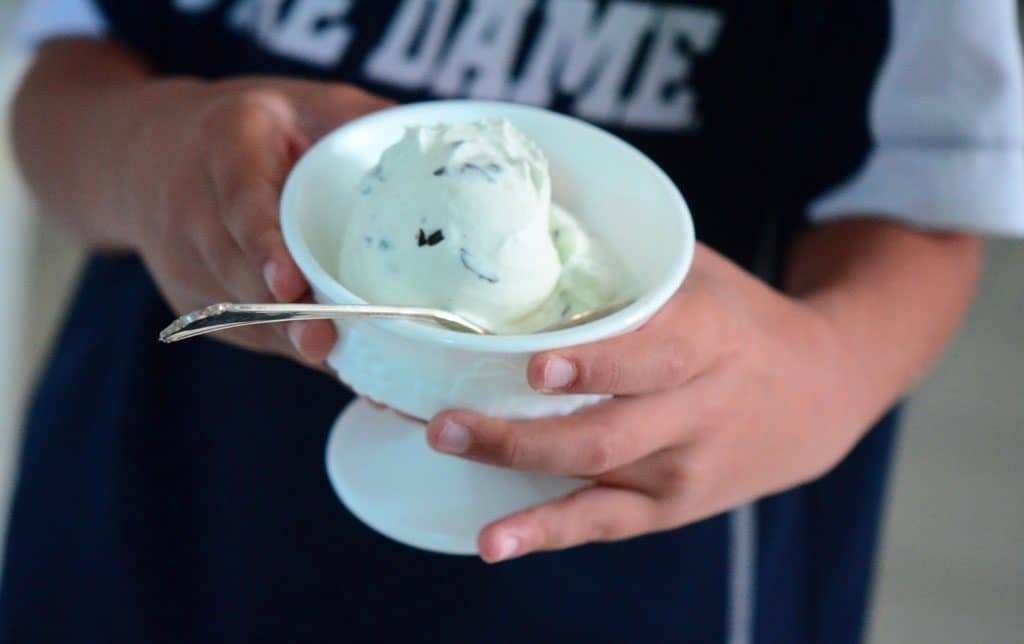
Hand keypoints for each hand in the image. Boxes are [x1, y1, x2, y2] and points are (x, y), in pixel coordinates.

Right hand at [125, 78, 390, 363]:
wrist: (148, 151)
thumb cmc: (254, 128)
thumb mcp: (305, 104)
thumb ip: (360, 123)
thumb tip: (442, 157)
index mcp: (225, 146)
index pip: (240, 202)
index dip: (265, 247)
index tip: (289, 285)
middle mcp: (190, 205)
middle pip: (237, 271)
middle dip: (285, 314)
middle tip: (331, 345)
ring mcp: (180, 258)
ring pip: (237, 311)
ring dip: (288, 339)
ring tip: (343, 361)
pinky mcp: (187, 297)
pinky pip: (239, 330)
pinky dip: (283, 346)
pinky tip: (328, 357)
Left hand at [426, 245, 864, 561]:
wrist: (819, 392)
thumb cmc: (739, 320)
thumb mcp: (701, 277)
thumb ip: (630, 269)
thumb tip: (528, 232)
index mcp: (710, 338)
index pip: (652, 356)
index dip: (595, 365)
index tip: (536, 365)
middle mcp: (700, 409)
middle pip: (606, 433)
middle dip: (520, 434)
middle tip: (447, 422)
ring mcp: (687, 465)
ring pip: (596, 476)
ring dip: (515, 470)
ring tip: (450, 450)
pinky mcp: (675, 506)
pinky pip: (606, 523)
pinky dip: (547, 532)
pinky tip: (493, 542)